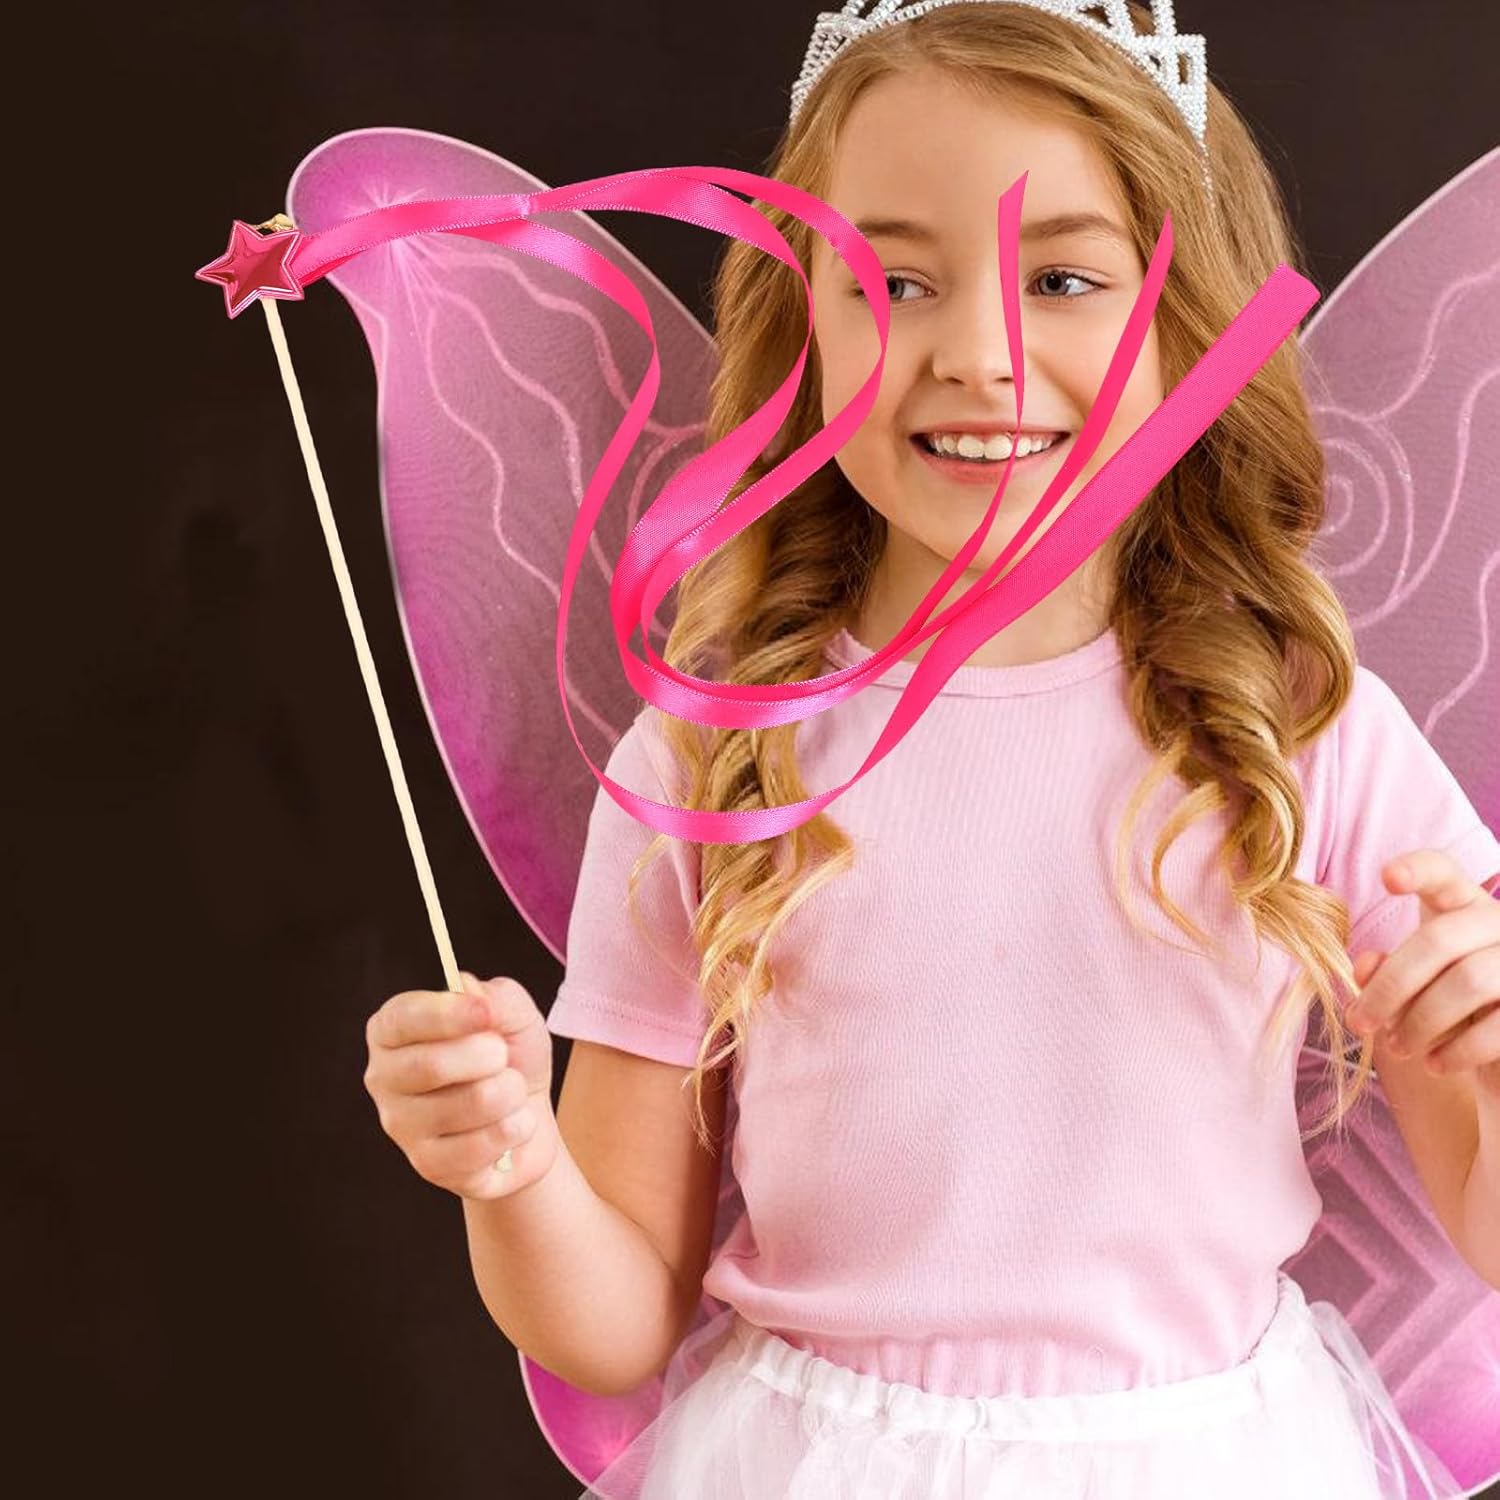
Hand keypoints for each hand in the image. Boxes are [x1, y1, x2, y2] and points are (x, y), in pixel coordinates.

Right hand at [363, 971, 560, 1199]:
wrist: (529, 1114)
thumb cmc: (511, 1056)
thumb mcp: (513, 1014)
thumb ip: (496, 997)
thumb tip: (471, 996)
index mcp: (393, 1030)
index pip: (402, 1019)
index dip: (446, 1014)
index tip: (485, 1014)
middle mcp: (385, 1077)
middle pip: (432, 1066)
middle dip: (490, 1056)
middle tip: (504, 1056)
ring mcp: (402, 1126)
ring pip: (471, 1103)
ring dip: (511, 1092)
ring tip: (510, 1091)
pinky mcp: (428, 1165)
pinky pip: (482, 1145)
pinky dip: (514, 1128)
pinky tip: (509, 1125)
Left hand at [1345, 849, 1499, 1100]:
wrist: (1496, 1055)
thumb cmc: (1445, 1010)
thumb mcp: (1410, 988)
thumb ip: (1385, 972)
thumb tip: (1363, 966)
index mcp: (1462, 904)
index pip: (1442, 872)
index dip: (1417, 869)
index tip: (1388, 879)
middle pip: (1439, 939)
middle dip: (1390, 986)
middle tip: (1359, 1024)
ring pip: (1468, 981)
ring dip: (1421, 1021)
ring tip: (1396, 1049)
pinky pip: (1496, 1024)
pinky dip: (1458, 1049)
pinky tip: (1434, 1063)